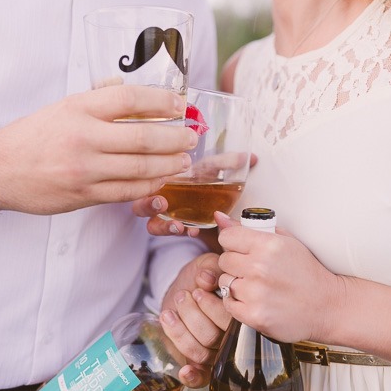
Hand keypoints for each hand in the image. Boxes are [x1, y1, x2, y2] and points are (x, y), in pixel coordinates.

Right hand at [0, 85, 197, 213]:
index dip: (162, 100)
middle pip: (143, 136)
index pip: (130, 98)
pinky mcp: (85, 194)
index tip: (181, 104)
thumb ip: (100, 99)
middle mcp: (84, 136)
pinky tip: (162, 178)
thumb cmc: (36, 134)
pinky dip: (150, 185)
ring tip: (184, 159)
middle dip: (176, 137)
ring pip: (140, 167)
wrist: (0, 169)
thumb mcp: (65, 106)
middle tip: (192, 136)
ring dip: (169, 163)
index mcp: (80, 108)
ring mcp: (85, 168)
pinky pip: (128, 191)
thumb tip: (140, 96)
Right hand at [133, 153, 257, 236]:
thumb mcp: (215, 168)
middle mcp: (161, 198)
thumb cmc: (208, 179)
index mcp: (163, 179)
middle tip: (162, 204)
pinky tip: (193, 230)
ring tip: (179, 226)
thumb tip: (251, 156)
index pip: (145, 179)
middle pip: (140, 205)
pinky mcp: (178, 229)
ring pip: (153, 224)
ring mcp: (169, 216)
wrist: (219, 204)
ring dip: (163, 225)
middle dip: (147, 205)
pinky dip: (180, 231)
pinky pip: (172, 233)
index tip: (158, 183)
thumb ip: (228, 161)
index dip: (147, 181)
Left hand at [159, 252, 230, 387]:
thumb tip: (206, 278)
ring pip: (200, 352)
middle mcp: (231, 338)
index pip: (230, 321)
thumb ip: (209, 268)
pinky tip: (184, 370)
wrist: (186, 286)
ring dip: (181, 332)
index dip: (212, 308)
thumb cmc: (201, 276)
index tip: (198, 290)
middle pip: (213, 337)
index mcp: (239, 316)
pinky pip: (200, 378)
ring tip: (170, 312)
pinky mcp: (197, 362)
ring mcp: (215, 352)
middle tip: (183, 296)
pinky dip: (192, 377)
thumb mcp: (207, 265)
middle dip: (193, 315)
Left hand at [216, 212, 341, 343]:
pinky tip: (254, 300)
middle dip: (235, 264)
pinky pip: (228, 303)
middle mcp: (260, 268)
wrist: (327, 306)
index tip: (241, 248)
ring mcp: (256, 293)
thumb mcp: (284, 241)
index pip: (226, 236)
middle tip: (253, 269)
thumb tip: (219, 217)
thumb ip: (249, 228)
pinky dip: (237, 302)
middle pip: (223, 260)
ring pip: (224, 282)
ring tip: (256, 286)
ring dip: (236, 284)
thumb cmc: (306, 272)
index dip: (232, 242)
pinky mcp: (254, 315)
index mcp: (268, 245)